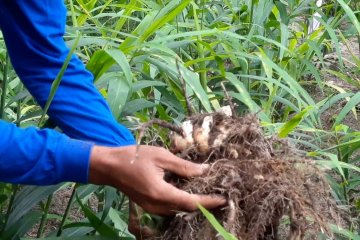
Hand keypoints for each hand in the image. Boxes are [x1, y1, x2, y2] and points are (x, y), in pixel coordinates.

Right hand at [88, 145, 225, 214]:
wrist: (110, 166)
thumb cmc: (135, 157)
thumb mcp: (162, 156)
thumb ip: (184, 166)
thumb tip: (205, 171)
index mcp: (161, 193)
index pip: (191, 202)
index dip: (209, 201)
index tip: (224, 198)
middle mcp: (157, 206)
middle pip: (187, 209)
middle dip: (205, 202)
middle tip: (220, 192)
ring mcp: (152, 209)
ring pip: (179, 209)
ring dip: (194, 202)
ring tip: (208, 190)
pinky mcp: (149, 206)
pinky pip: (170, 207)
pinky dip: (182, 200)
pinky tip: (189, 189)